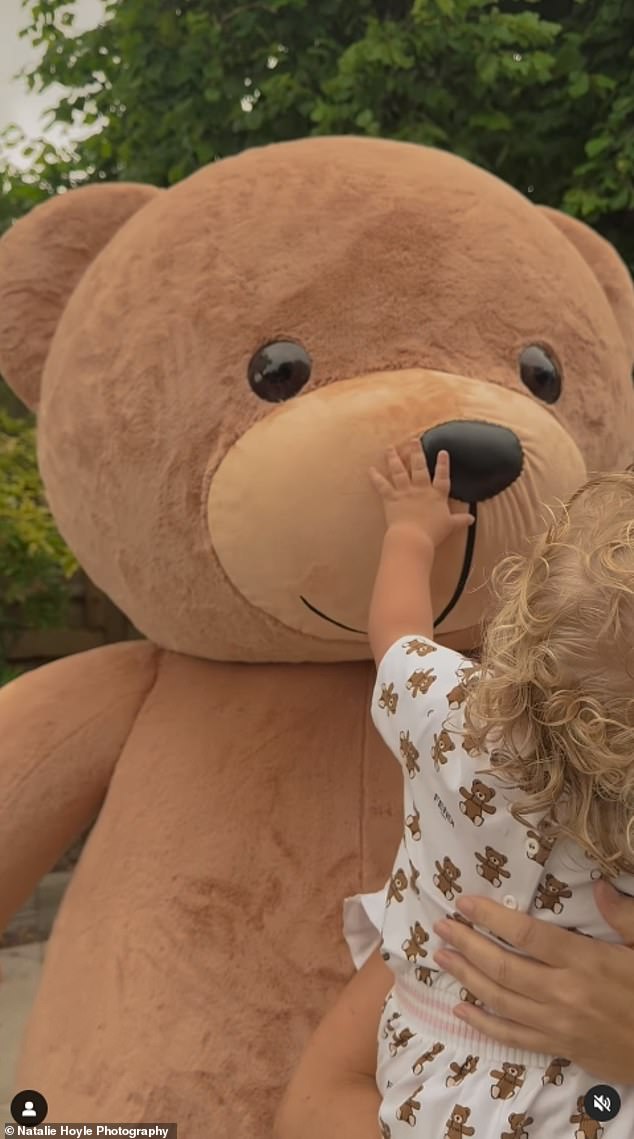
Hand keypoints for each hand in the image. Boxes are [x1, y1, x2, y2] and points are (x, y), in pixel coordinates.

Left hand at [369, 442, 472, 549]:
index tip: (442, 451)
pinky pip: (382, 486)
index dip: (443, 464)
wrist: (413, 538)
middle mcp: (421, 489)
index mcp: (436, 495)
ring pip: (399, 471)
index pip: (442, 476)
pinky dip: (375, 477)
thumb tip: (472, 519)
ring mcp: (405, 492)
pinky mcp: (391, 499)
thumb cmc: (433, 533)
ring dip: (394, 458)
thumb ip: (460, 520)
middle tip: (413, 439)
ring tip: (390, 448)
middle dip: (416, 452)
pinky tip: (371, 469)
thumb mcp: (450, 526)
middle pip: (419, 467)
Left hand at [432, 882, 633, 1082]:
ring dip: (467, 977)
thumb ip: (623, 915)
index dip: (491, 917)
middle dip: (467, 944)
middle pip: (503, 967)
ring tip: (441, 957)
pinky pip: (513, 1038)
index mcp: (586, 962)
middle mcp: (565, 994)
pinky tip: (461, 1009)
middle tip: (441, 927)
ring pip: (500, 1000)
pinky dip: (484, 1024)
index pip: (527, 935)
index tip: (464, 903)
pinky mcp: (560, 1049)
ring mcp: (559, 1026)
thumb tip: (598, 883)